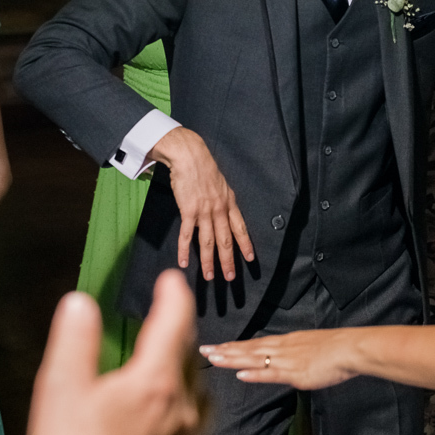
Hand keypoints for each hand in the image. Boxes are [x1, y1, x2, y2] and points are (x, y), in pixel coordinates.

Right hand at [28, 271, 204, 434]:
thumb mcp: (61, 388)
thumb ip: (75, 340)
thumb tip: (81, 301)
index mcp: (154, 380)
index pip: (175, 322)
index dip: (174, 295)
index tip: (170, 279)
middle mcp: (182, 406)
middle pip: (188, 356)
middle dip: (178, 332)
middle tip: (166, 319)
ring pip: (199, 394)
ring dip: (187, 374)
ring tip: (172, 368)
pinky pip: (198, 432)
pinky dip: (189, 415)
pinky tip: (176, 419)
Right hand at [150, 127, 253, 280]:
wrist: (190, 157)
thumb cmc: (204, 168)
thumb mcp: (221, 185)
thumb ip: (223, 201)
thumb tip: (224, 212)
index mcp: (229, 203)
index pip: (240, 228)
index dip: (245, 245)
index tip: (250, 259)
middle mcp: (220, 210)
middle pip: (226, 240)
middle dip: (228, 261)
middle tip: (230, 278)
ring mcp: (204, 211)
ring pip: (208, 242)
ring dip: (209, 261)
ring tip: (210, 277)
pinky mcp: (188, 211)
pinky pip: (187, 235)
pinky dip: (185, 250)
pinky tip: (184, 262)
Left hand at [201, 328, 356, 390]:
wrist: (350, 348)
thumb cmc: (336, 348)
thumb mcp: (310, 348)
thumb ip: (295, 354)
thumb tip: (285, 360)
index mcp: (286, 342)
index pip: (254, 344)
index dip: (234, 346)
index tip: (216, 346)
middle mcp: (282, 348)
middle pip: (248, 349)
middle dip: (225, 350)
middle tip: (204, 349)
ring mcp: (287, 360)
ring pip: (254, 358)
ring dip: (232, 359)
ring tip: (212, 358)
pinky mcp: (296, 372)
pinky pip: (272, 373)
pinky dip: (256, 373)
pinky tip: (240, 374)